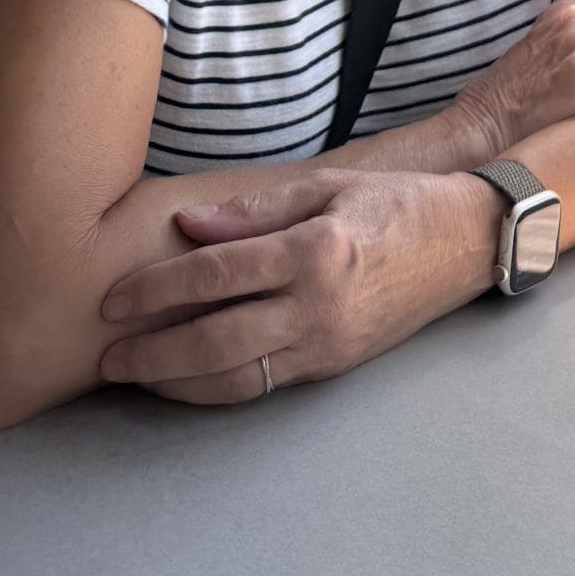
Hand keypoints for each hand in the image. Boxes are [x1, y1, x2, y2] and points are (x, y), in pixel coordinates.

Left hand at [97, 169, 500, 404]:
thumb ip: (254, 211)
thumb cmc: (398, 205)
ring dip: (176, 382)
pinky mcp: (334, 367)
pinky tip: (187, 382)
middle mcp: (318, 304)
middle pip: (215, 340)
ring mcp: (327, 343)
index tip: (115, 299)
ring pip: (235, 378)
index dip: (157, 288)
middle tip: (108, 355)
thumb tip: (186, 225)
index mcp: (315, 249)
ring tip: (135, 376)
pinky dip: (216, 390)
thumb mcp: (329, 185)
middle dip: (152, 353)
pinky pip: (263, 386)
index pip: (216, 275)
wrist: (467, 243)